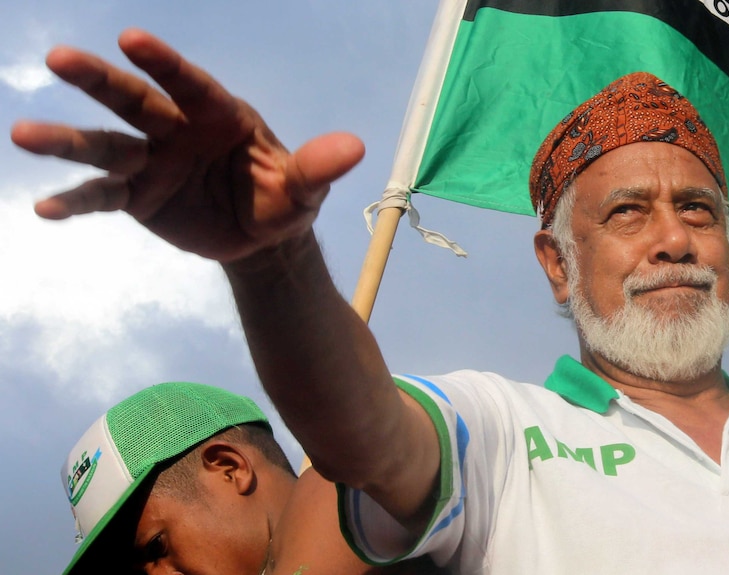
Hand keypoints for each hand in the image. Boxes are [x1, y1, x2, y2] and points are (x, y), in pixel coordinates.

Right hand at [10, 28, 364, 261]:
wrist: (260, 236)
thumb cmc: (284, 199)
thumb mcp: (304, 187)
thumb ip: (317, 167)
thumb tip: (354, 148)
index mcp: (219, 116)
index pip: (190, 84)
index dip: (164, 63)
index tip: (131, 40)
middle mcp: (177, 130)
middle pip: (135, 102)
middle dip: (100, 82)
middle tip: (60, 59)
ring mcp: (152, 162)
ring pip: (105, 147)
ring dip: (66, 142)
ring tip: (23, 135)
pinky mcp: (137, 197)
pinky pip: (102, 197)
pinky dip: (75, 202)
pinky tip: (44, 210)